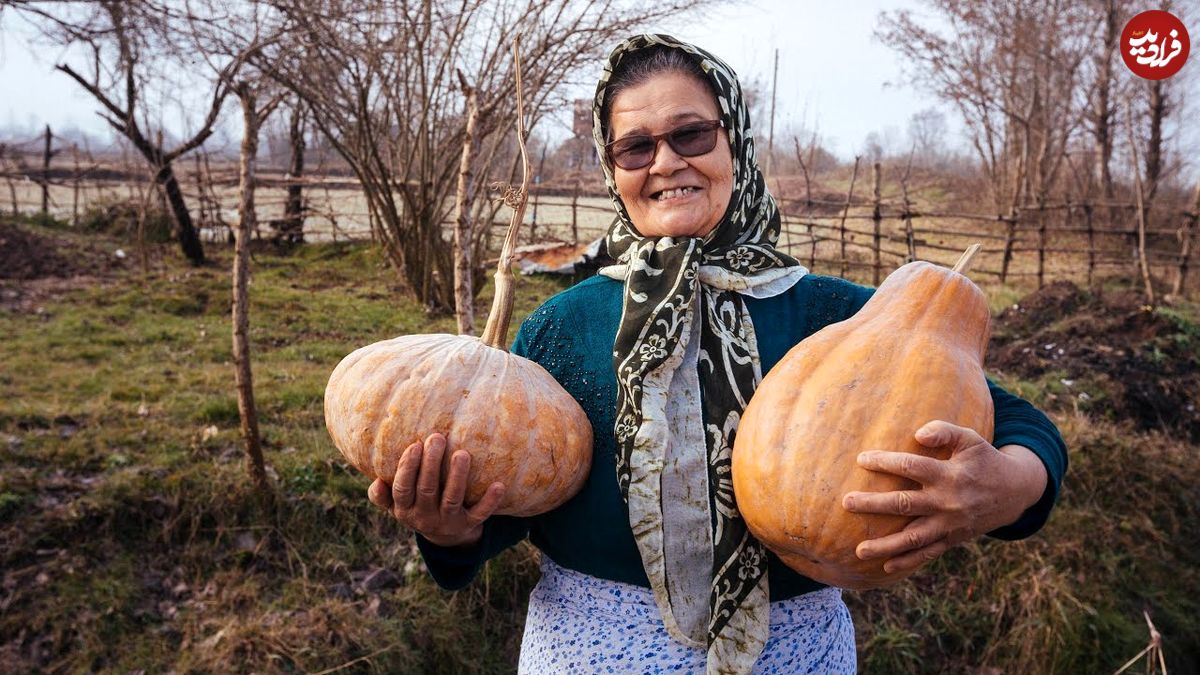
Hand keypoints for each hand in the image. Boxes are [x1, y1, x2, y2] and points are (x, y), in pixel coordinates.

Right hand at [367, 432, 505, 548]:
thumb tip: (376, 481)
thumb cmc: (417, 507)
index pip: (402, 489)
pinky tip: (499, 485)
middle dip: (431, 463)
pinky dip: (490, 501)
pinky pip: (480, 514)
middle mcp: (424, 517)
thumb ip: (382, 494)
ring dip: (457, 476)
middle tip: (437, 437)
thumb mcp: (396, 505)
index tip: (415, 445)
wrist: (445, 538)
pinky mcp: (469, 525)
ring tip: (462, 453)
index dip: (407, 468)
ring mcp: (447, 522)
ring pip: (452, 498)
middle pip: (426, 489)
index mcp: (404, 510)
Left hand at [840, 420, 1047, 575]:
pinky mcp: (952, 539)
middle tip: (847, 503)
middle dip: (874, 505)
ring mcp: (949, 524)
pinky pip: (928, 553)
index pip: (911, 466)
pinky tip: (885, 565)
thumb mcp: (970, 439)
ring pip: (914, 538)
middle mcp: (947, 502)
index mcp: (949, 474)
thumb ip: (945, 431)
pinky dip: (908, 561)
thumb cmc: (983, 459)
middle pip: (905, 504)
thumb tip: (917, 433)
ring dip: (886, 545)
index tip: (861, 460)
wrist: (1014, 492)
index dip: (885, 462)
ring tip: (859, 550)